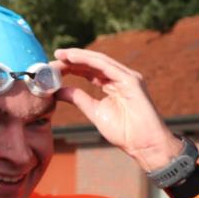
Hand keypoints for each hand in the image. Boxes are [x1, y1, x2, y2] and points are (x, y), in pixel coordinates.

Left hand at [53, 48, 181, 171]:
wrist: (143, 143)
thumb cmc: (124, 132)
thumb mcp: (95, 112)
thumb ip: (79, 99)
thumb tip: (59, 91)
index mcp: (113, 84)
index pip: (90, 71)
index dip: (73, 66)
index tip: (55, 65)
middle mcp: (121, 77)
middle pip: (93, 63)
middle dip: (74, 58)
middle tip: (55, 54)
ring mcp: (127, 77)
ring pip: (99, 61)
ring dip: (79, 56)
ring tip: (62, 54)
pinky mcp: (131, 80)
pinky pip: (106, 66)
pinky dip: (89, 61)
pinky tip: (74, 58)